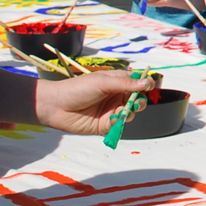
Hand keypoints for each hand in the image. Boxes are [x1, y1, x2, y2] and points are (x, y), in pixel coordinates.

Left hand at [35, 71, 152, 134]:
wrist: (55, 106)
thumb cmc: (76, 89)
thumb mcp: (102, 82)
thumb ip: (125, 83)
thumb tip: (146, 82)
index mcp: (115, 82)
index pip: (135, 81)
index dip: (144, 83)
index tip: (150, 86)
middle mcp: (115, 96)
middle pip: (136, 98)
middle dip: (140, 100)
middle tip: (137, 102)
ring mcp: (111, 110)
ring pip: (130, 112)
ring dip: (131, 112)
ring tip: (125, 111)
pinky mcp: (105, 124)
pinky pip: (119, 124)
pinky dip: (120, 122)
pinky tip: (114, 119)